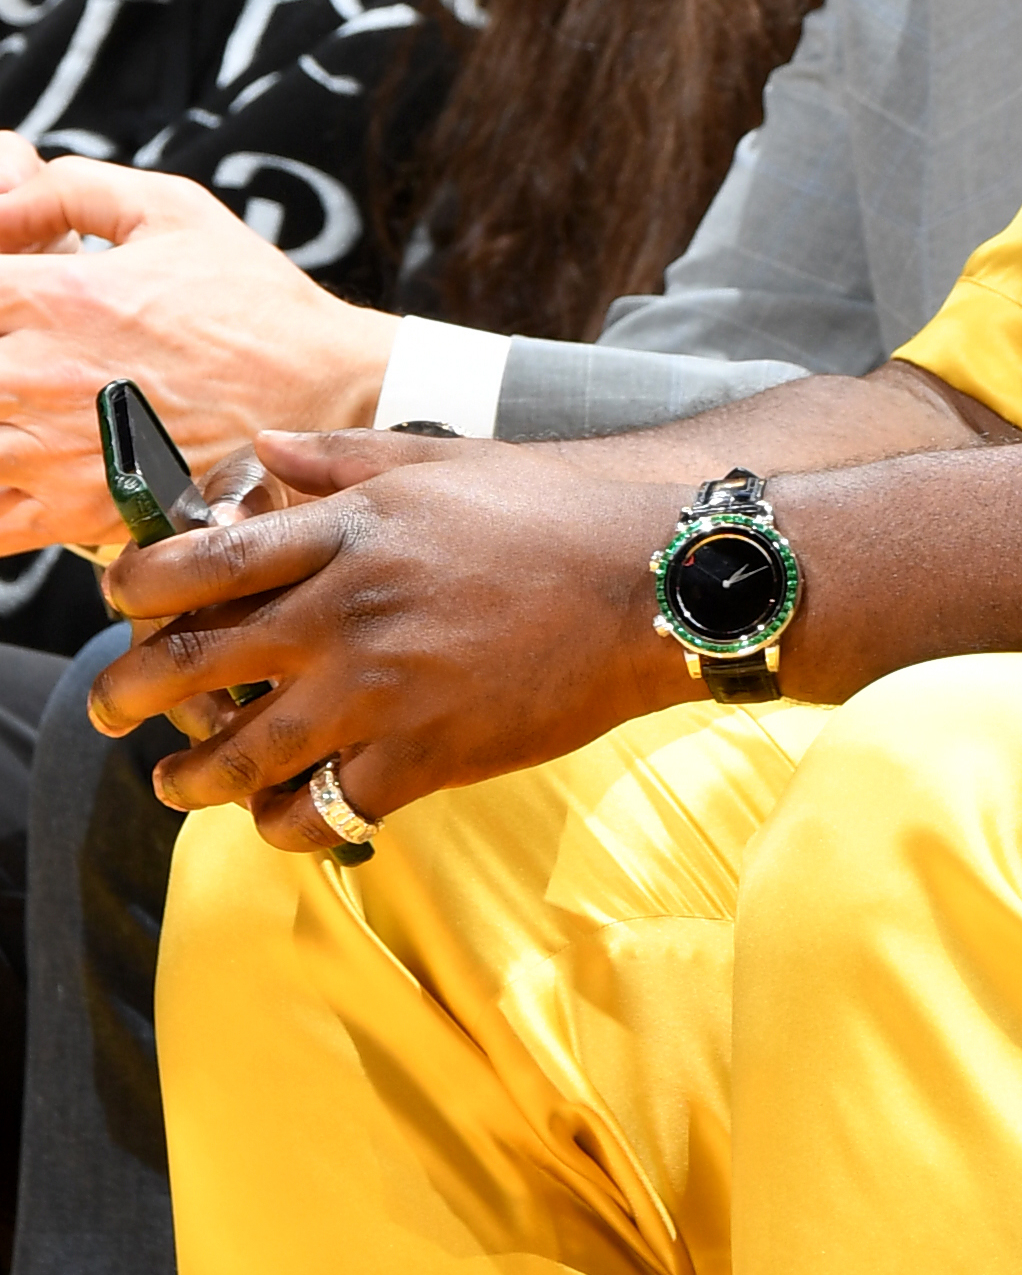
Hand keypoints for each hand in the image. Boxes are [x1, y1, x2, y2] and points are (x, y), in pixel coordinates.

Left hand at [0, 161, 396, 550]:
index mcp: (57, 294)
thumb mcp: (171, 208)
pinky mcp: (76, 513)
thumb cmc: (254, 303)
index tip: (14, 299)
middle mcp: (39, 374)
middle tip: (25, 354)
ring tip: (26, 405)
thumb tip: (0, 208)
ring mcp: (52, 451)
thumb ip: (67, 188)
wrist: (328, 392)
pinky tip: (19, 465)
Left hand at [90, 428, 695, 847]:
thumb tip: (261, 449)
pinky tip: (282, 819)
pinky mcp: (425, 757)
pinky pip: (322, 813)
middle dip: (130, 694)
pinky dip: (287, 825)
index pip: (197, 564)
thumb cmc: (556, 512)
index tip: (121, 605)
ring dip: (191, 779)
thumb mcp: (442, 461)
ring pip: (240, 757)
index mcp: (346, 532)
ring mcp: (380, 691)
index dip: (135, 590)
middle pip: (193, 665)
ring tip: (179, 786)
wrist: (655, 582)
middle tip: (114, 706)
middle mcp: (345, 612)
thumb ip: (341, 462)